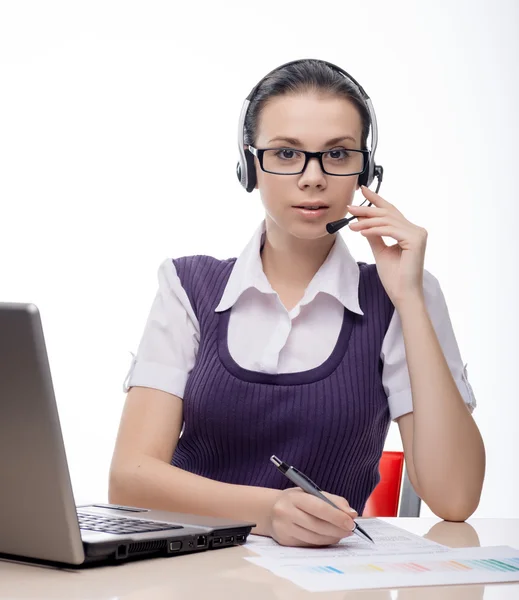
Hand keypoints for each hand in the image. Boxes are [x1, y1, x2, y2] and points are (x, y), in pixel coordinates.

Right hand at [267, 488, 357, 546]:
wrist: (270, 510)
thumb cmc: (297, 500)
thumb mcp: (312, 493)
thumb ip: (333, 501)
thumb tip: (352, 514)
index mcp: (294, 497)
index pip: (319, 507)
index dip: (337, 516)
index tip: (351, 522)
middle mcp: (286, 512)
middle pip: (317, 525)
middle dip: (337, 529)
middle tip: (350, 530)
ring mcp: (284, 528)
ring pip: (314, 538)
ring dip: (332, 537)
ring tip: (342, 534)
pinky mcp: (285, 541)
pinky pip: (309, 544)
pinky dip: (322, 542)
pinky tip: (329, 537)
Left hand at [347, 186, 427, 308]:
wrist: (402, 294)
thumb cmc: (394, 277)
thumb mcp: (380, 251)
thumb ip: (374, 235)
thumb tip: (362, 221)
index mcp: (409, 231)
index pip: (391, 211)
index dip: (376, 199)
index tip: (363, 190)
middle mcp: (416, 230)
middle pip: (388, 213)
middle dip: (367, 208)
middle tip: (350, 207)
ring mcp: (418, 234)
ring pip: (387, 220)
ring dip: (366, 221)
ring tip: (350, 224)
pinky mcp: (415, 240)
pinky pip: (389, 229)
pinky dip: (373, 230)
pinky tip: (361, 231)